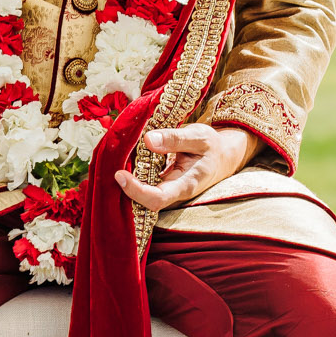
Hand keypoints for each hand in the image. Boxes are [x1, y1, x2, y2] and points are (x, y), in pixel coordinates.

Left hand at [113, 125, 256, 211]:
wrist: (223, 156)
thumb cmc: (212, 146)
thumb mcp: (198, 136)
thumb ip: (175, 138)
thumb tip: (148, 140)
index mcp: (186, 185)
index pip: (158, 198)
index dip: (136, 191)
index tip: (119, 175)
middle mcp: (174, 192)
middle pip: (145, 200)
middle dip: (126, 186)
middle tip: (112, 163)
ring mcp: (168, 190)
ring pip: (142, 192)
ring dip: (127, 180)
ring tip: (116, 159)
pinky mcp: (162, 184)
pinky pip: (144, 183)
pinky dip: (133, 173)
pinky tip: (126, 159)